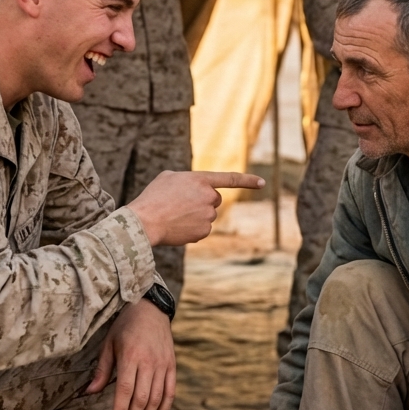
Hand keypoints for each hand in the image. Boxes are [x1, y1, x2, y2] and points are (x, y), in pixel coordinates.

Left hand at [86, 299, 175, 409]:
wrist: (151, 308)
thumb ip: (102, 370)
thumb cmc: (125, 326)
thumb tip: (89, 393)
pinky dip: (165, 408)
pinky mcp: (172, 365)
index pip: (125, 390)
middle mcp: (149, 362)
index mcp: (131, 356)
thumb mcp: (109, 344)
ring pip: (156, 398)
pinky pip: (170, 391)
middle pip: (142, 398)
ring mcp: (163, 364)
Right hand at [129, 170, 263, 246]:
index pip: (229, 179)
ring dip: (196, 216)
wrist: (145, 221)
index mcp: (200, 179)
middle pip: (215, 200)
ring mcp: (208, 215)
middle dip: (203, 202)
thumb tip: (194, 189)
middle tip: (182, 205)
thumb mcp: (168, 178)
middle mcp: (209, 196)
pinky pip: (202, 230)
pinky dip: (192, 229)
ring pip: (208, 216)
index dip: (247, 181)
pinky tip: (178, 227)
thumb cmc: (153, 198)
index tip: (262, 183)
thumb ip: (187, 180)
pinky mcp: (204, 231)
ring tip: (175, 216)